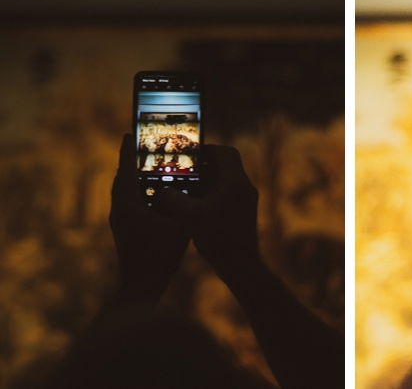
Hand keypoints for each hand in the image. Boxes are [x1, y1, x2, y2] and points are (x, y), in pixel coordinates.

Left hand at [109, 134, 189, 301]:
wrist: (142, 285)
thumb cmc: (160, 255)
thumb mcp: (178, 224)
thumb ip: (182, 202)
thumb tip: (188, 182)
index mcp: (128, 204)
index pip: (126, 169)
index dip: (128, 150)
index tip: (129, 132)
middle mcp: (119, 209)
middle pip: (123, 177)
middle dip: (132, 159)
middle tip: (142, 144)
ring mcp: (119, 219)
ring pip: (125, 190)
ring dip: (135, 175)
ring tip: (148, 164)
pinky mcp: (124, 228)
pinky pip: (129, 201)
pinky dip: (138, 190)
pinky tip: (153, 192)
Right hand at [157, 145, 259, 280]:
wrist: (240, 264)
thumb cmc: (217, 238)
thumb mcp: (188, 216)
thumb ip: (172, 198)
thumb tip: (162, 190)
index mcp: (235, 181)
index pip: (226, 152)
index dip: (208, 149)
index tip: (191, 154)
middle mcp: (244, 187)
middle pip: (226, 166)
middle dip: (205, 166)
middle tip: (185, 171)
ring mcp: (246, 201)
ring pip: (226, 181)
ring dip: (208, 182)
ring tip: (186, 188)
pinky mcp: (244, 213)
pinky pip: (228, 195)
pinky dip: (213, 196)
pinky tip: (196, 207)